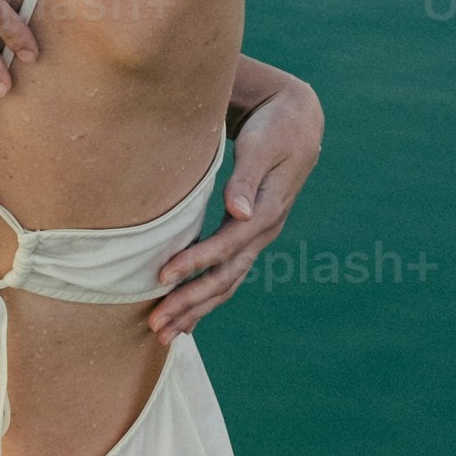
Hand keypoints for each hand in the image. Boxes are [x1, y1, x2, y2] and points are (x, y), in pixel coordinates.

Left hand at [148, 68, 323, 342]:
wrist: (299, 120)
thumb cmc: (275, 127)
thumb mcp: (262, 147)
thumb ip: (247, 179)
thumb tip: (238, 212)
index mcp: (266, 211)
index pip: (226, 246)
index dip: (194, 263)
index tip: (161, 277)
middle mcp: (263, 231)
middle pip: (225, 277)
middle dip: (189, 304)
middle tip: (156, 327)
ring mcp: (258, 238)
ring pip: (226, 283)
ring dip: (195, 310)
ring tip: (163, 334)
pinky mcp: (248, 237)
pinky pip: (226, 275)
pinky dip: (205, 298)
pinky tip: (185, 315)